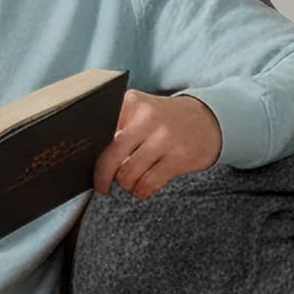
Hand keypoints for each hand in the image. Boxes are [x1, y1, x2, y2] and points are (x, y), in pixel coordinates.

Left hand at [91, 89, 221, 198]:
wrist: (209, 120)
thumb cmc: (162, 120)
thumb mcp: (139, 110)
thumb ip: (115, 124)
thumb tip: (86, 154)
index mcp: (131, 103)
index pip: (99, 129)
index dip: (89, 151)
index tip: (83, 162)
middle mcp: (148, 117)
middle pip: (111, 156)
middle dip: (102, 176)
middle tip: (101, 186)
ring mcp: (165, 137)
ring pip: (128, 173)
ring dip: (125, 184)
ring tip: (128, 182)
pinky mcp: (180, 157)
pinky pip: (148, 183)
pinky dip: (140, 190)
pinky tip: (142, 187)